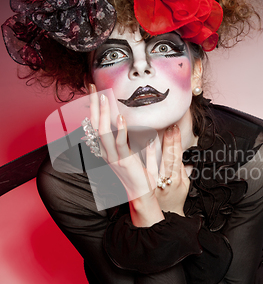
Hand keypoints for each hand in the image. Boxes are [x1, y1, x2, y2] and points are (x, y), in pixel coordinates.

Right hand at [89, 84, 155, 203]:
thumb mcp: (138, 157)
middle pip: (96, 124)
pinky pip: (119, 143)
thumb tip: (148, 135)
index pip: (98, 125)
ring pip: (104, 132)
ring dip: (104, 113)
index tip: (94, 91)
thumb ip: (141, 145)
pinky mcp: (124, 161)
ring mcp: (113, 157)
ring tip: (104, 97)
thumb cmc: (140, 178)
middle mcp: (107, 152)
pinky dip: (120, 129)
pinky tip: (120, 117)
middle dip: (94, 105)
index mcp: (108, 150)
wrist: (141, 196)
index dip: (95, 108)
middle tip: (93, 87)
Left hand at [146, 124, 189, 215]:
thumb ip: (183, 171)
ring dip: (161, 146)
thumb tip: (184, 157)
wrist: (164, 216)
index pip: (178, 157)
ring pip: (159, 162)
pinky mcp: (147, 185)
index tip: (176, 129)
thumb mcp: (184, 186)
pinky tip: (147, 144)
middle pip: (170, 158)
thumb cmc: (174, 199)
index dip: (177, 143)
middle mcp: (168, 181)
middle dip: (172, 141)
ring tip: (160, 131)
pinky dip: (149, 156)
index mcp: (178, 180)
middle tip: (171, 126)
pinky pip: (148, 169)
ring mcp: (157, 183)